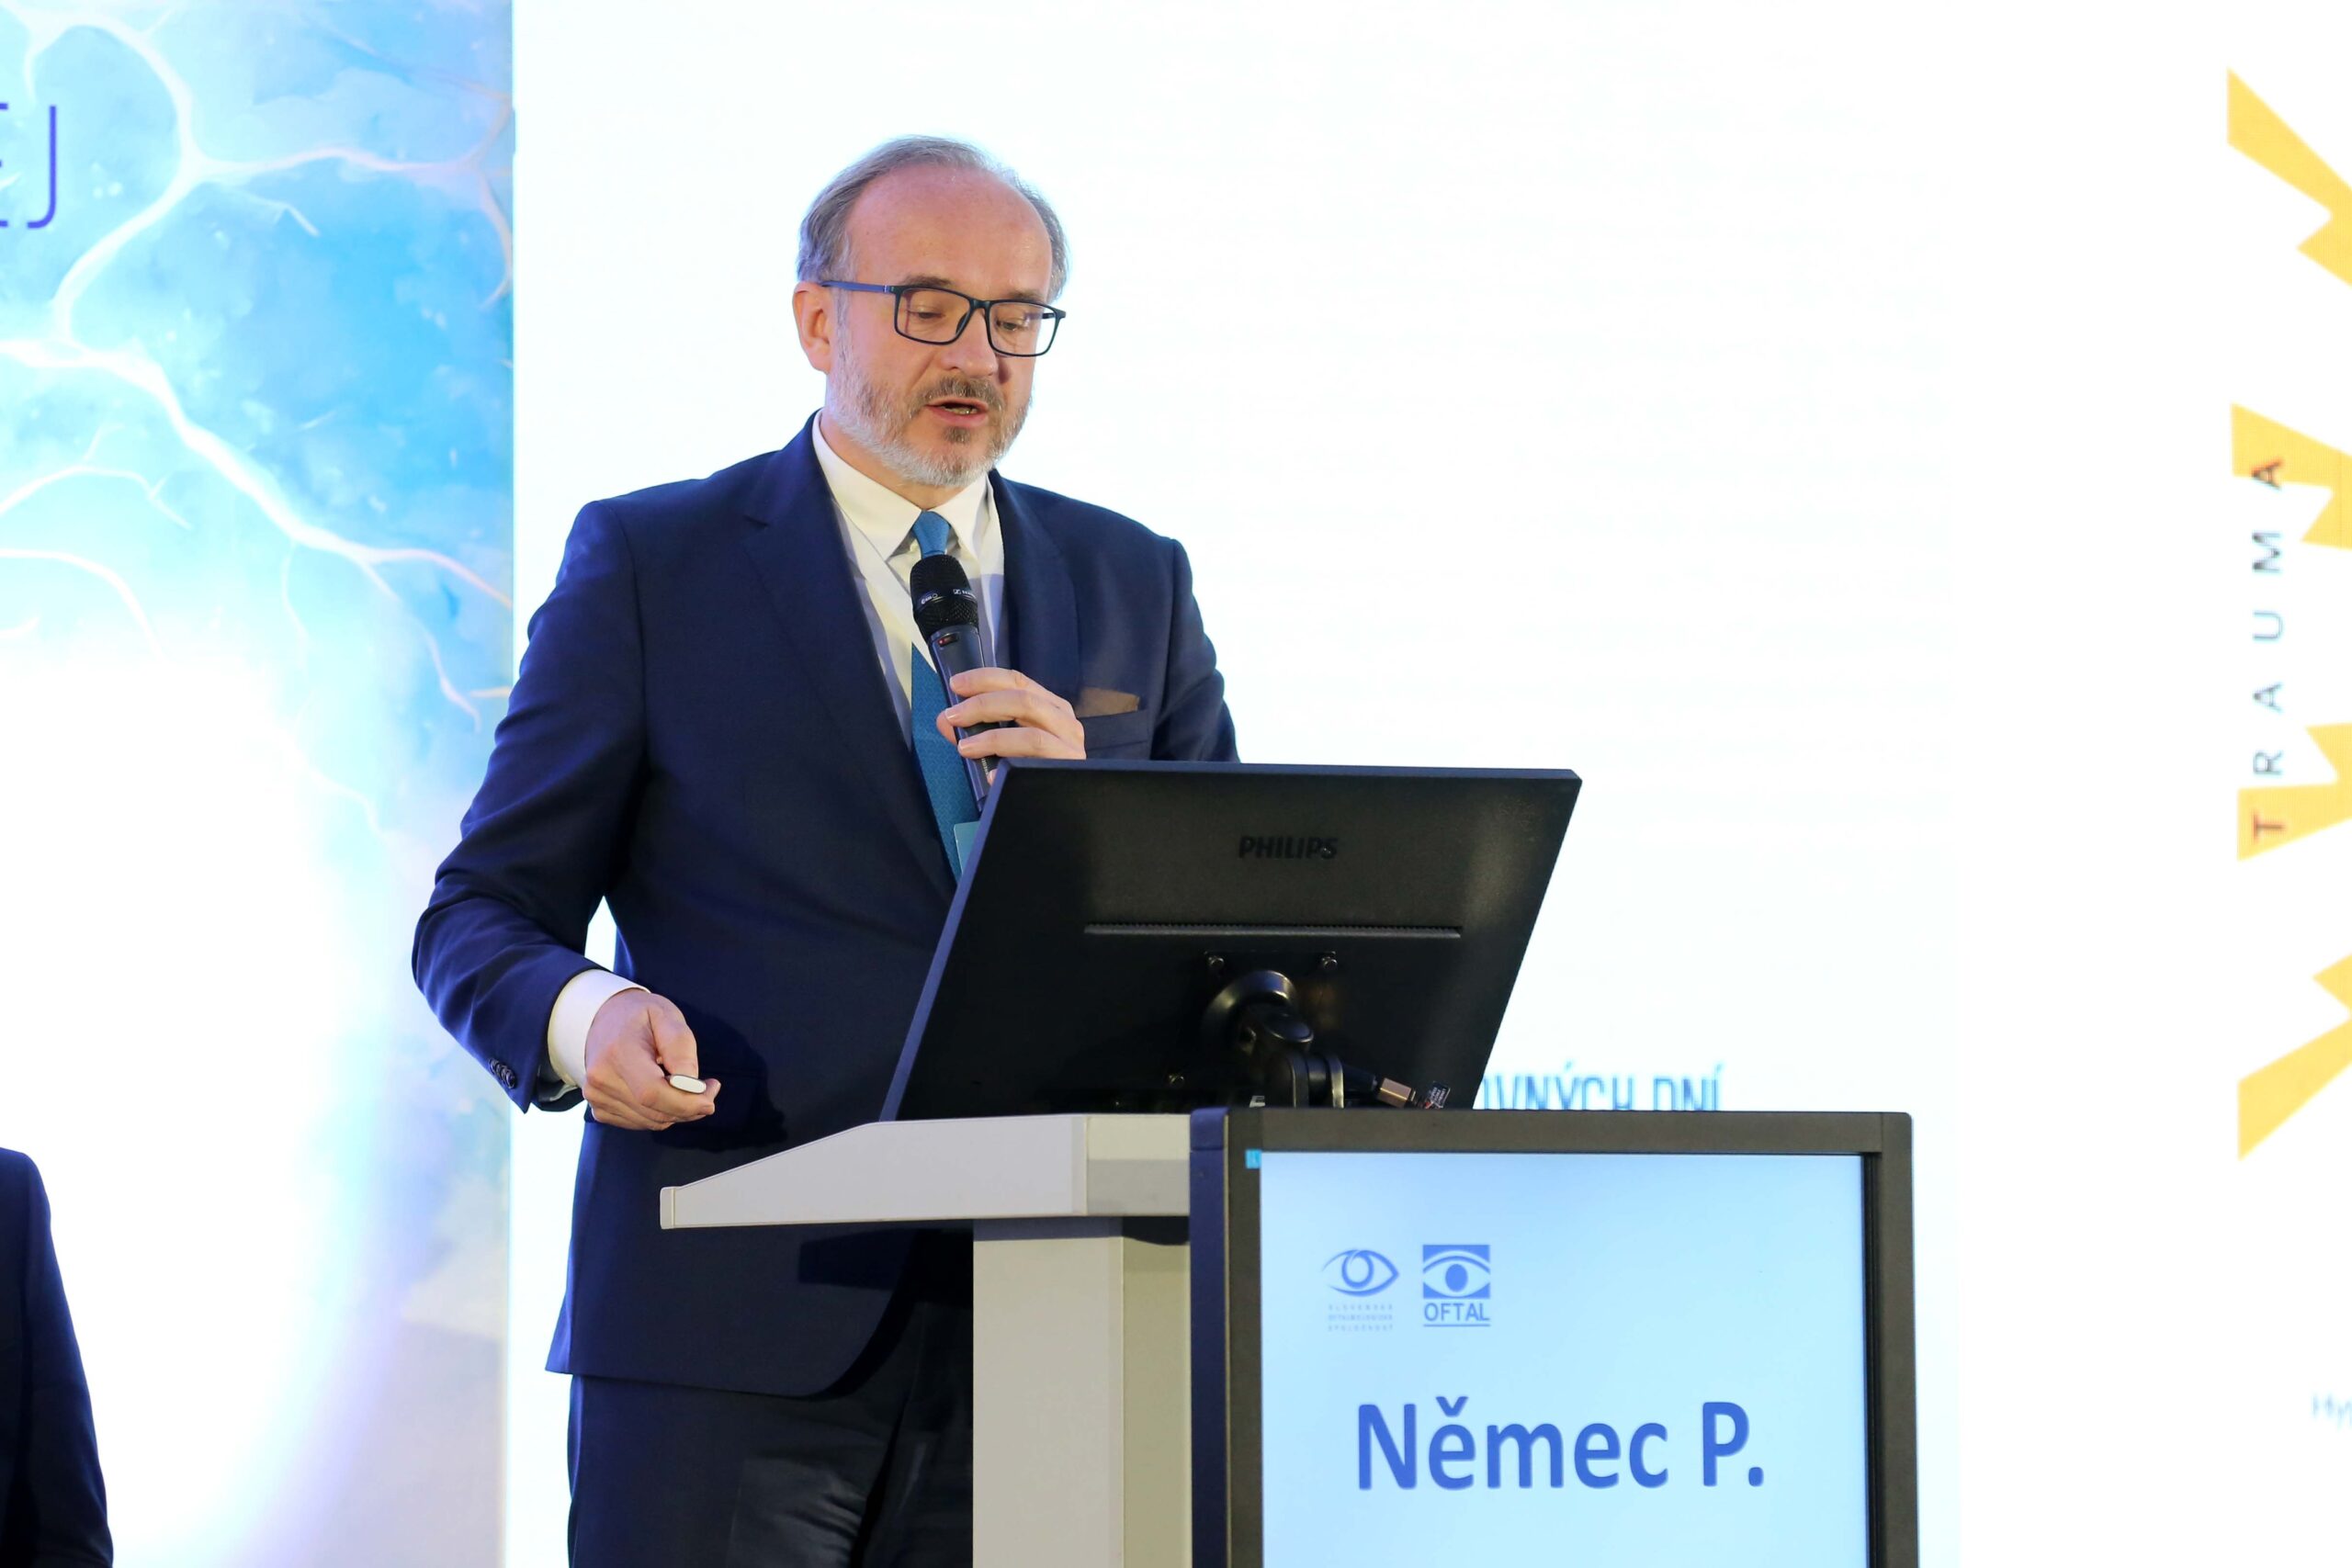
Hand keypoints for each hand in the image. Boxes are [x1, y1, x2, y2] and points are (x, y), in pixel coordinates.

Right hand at [581, 988, 718, 1128]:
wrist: (603, 1018)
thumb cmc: (640, 1015)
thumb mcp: (667, 1016)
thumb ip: (681, 1049)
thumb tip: (693, 1087)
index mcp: (618, 1052)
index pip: (652, 1093)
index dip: (687, 1102)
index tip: (711, 1092)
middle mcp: (601, 1079)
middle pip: (655, 1112)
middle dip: (690, 1107)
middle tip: (708, 1088)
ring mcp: (597, 1097)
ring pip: (651, 1121)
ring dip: (678, 1111)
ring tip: (687, 1086)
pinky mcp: (599, 1108)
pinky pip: (640, 1123)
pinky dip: (661, 1114)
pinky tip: (665, 1092)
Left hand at [936, 667, 1085, 766]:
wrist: (1056, 812)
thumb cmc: (1028, 770)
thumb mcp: (1000, 744)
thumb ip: (974, 730)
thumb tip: (945, 720)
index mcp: (1050, 707)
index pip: (1018, 681)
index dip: (985, 678)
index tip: (956, 684)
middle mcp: (1065, 722)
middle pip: (1024, 700)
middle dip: (982, 705)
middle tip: (953, 716)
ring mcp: (1070, 749)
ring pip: (1032, 735)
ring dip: (993, 738)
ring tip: (965, 748)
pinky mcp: (1069, 772)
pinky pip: (1037, 765)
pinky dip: (1010, 766)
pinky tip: (991, 775)